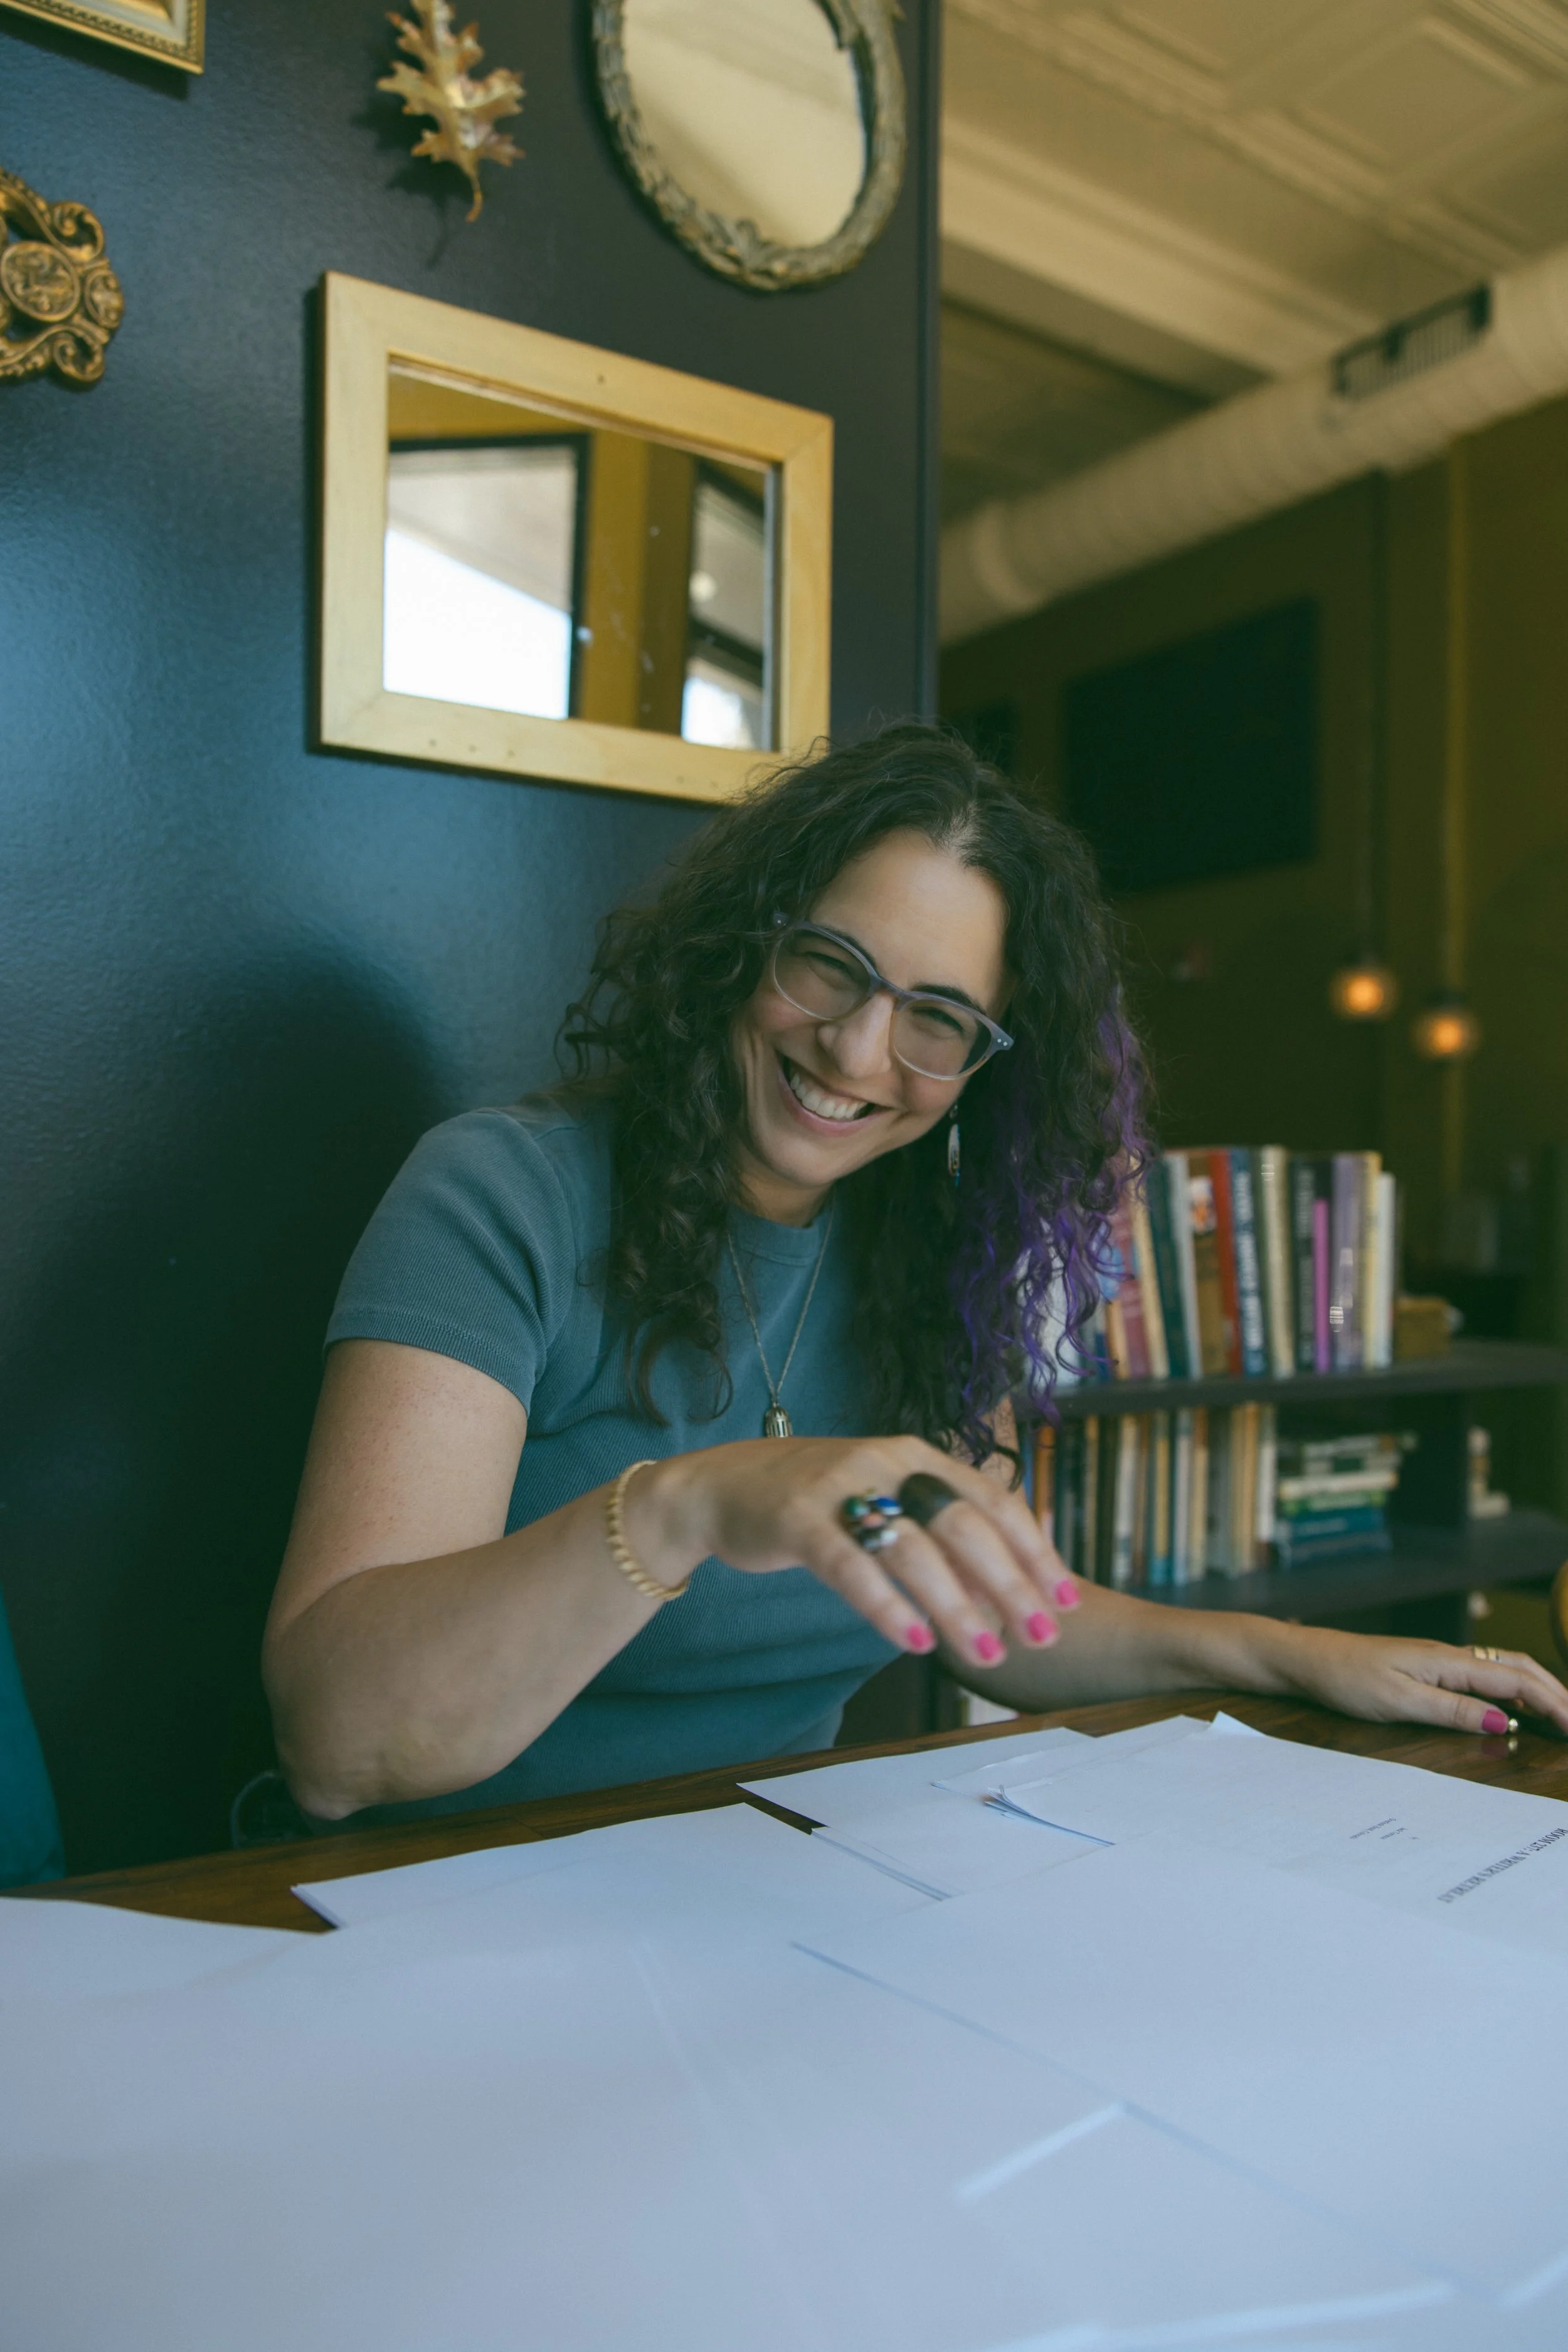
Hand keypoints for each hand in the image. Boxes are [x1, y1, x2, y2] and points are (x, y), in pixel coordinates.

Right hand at [636, 1435, 1078, 1672]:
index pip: (994, 1502)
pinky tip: (913, 1642)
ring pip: (912, 1549)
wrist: (724, 1486)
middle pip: (964, 1525)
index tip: (1067, 1601)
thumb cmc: (820, 1503)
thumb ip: (941, 1533)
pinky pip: (850, 1566)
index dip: (1035, 1552)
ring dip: (955, 1605)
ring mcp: (841, 1489)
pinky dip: (886, 1605)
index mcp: (919, 1457)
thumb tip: (1009, 1586)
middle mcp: (887, 1464)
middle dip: (1009, 1584)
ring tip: (986, 1654)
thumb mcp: (888, 1501)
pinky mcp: (798, 1519)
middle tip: (1041, 1637)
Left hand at [1282, 1625, 1567, 1737]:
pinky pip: (1484, 1676)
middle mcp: (1452, 1657)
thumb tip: (1506, 1724)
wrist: (1308, 1659)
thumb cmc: (1346, 1678)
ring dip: (1538, 1691)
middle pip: (1520, 1669)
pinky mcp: (1430, 1670)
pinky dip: (1512, 1691)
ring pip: (1505, 1670)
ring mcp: (1442, 1662)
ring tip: (1561, 1718)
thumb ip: (1453, 1711)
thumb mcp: (1399, 1701)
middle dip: (1557, 1694)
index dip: (1556, 1705)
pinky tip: (1516, 1709)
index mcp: (1450, 1662)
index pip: (1519, 1681)